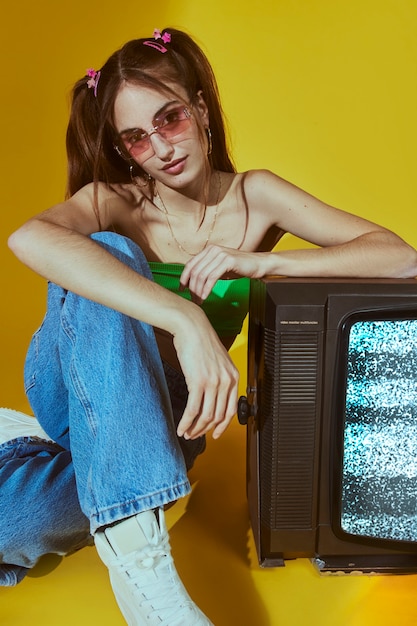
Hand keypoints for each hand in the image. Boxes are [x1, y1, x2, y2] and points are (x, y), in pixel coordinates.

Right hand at [172, 309, 238, 439]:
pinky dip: (187, 422)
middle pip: (217, 415)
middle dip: (205, 429)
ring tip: (187, 433)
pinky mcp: (198, 382)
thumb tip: (213, 396)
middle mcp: (226, 381)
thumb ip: (220, 378)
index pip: (231, 409)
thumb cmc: (201, 341)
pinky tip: (181, 427)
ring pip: (206, 415)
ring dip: (195, 428)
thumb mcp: (218, 361)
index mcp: (233, 376)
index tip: (215, 433)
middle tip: (195, 435)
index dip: (223, 425)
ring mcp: (213, 382)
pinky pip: (193, 409)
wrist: (191, 326)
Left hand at [180, 244, 264, 303]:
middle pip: (195, 271)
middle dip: (191, 288)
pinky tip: (205, 297)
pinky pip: (212, 277)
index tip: (181, 289)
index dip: (183, 278)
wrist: (258, 264)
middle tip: (193, 300)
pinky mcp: (228, 261)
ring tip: (199, 301)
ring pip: (202, 275)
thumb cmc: (239, 267)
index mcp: (208, 250)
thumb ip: (207, 270)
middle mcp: (212, 250)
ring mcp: (220, 254)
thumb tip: (193, 282)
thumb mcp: (219, 267)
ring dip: (198, 291)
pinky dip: (206, 289)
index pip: (190, 264)